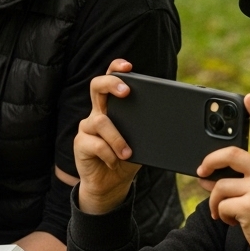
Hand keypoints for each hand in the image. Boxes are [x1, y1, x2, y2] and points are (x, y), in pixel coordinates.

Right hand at [73, 60, 142, 214]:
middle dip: (111, 84)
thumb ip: (147, 129)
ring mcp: (87, 128)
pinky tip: (114, 162)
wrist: (109, 185)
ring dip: (117, 138)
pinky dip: (109, 154)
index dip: (116, 69)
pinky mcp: (80, 143)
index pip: (111, 80)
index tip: (128, 66)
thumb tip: (168, 121)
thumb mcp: (142, 141)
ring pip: (101, 121)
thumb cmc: (126, 159)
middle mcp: (98, 113)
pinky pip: (96, 144)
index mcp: (112, 108)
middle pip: (97, 86)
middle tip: (126, 91)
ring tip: (127, 153)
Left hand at [197, 94, 249, 250]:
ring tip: (224, 212)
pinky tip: (233, 222)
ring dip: (215, 201)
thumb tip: (205, 175)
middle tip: (200, 170)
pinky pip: (220, 204)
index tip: (247, 97)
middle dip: (210, 161)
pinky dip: (221, 215)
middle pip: (230, 153)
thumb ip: (239, 179)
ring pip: (220, 185)